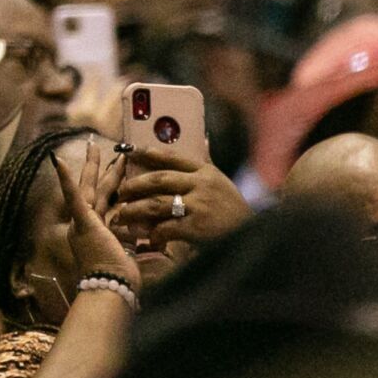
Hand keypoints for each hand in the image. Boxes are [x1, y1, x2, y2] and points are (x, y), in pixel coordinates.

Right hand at [52, 136, 139, 288]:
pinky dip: (66, 180)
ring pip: (89, 187)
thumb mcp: (135, 258)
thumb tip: (160, 242)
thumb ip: (142, 246)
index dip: (111, 185)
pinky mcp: (84, 222)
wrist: (110, 290)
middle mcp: (87, 224)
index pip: (106, 202)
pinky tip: (59, 161)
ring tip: (92, 146)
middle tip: (98, 148)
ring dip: (91, 166)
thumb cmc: (123, 281)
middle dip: (99, 168)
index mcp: (98, 232)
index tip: (118, 169)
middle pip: (94, 189)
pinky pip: (74, 197)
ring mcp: (83, 222)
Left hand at [110, 146, 252, 247]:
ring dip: (135, 210)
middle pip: (158, 179)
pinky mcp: (197, 226)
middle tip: (121, 192)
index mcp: (205, 171)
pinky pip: (166, 227)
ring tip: (123, 215)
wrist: (255, 237)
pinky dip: (154, 233)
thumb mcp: (222, 182)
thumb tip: (202, 139)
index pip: (172, 157)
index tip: (128, 150)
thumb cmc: (234, 211)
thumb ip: (207, 164)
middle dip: (135, 185)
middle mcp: (201, 184)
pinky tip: (150, 238)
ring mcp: (199, 205)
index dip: (147, 153)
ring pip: (156, 203)